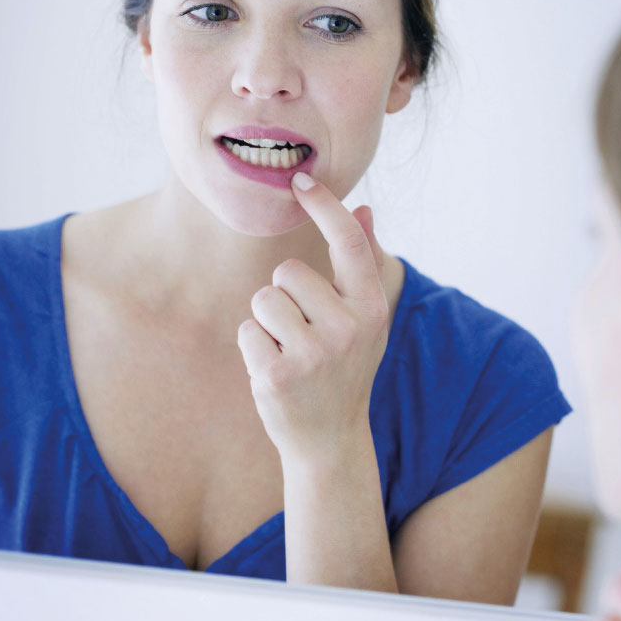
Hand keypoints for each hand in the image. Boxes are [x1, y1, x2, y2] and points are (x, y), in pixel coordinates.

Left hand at [237, 172, 387, 464]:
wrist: (331, 440)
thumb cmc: (345, 367)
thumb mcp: (366, 318)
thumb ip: (363, 263)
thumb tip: (364, 206)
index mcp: (372, 307)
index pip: (348, 243)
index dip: (325, 207)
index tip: (301, 179)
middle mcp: (349, 327)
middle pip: (288, 272)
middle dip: (285, 296)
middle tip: (303, 333)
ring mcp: (315, 354)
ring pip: (264, 299)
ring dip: (269, 323)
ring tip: (290, 352)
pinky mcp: (279, 375)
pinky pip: (248, 331)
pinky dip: (255, 348)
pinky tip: (276, 372)